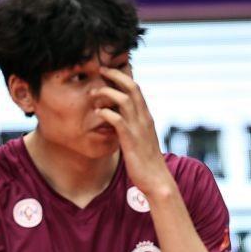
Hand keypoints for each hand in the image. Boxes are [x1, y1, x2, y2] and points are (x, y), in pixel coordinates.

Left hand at [92, 67, 171, 194]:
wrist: (157, 180)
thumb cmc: (147, 161)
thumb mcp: (142, 139)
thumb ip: (133, 126)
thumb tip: (120, 118)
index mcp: (146, 117)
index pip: (136, 89)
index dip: (122, 76)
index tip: (107, 71)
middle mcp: (144, 119)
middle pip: (131, 87)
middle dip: (114, 75)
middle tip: (99, 70)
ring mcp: (138, 129)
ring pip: (123, 100)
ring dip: (106, 93)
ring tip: (93, 95)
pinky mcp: (130, 140)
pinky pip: (116, 119)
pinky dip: (105, 113)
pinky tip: (98, 114)